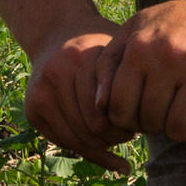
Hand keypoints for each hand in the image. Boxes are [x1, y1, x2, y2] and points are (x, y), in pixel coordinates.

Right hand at [26, 23, 140, 169]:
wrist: (57, 34)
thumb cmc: (100, 46)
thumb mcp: (118, 51)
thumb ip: (131, 76)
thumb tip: (153, 116)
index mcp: (80, 59)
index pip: (107, 113)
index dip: (126, 125)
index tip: (139, 124)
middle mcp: (55, 75)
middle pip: (92, 129)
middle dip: (114, 137)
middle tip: (129, 133)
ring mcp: (40, 93)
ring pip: (77, 140)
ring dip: (100, 146)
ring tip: (116, 138)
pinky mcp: (32, 108)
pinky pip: (64, 141)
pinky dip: (84, 150)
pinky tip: (102, 149)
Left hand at [100, 0, 185, 144]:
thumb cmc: (177, 23)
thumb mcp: (136, 29)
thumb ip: (110, 64)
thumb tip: (99, 105)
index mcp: (141, 47)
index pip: (119, 107)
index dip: (126, 118)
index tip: (139, 111)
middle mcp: (171, 58)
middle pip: (150, 121)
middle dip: (155, 122)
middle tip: (166, 108)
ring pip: (180, 130)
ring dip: (181, 128)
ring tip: (185, 110)